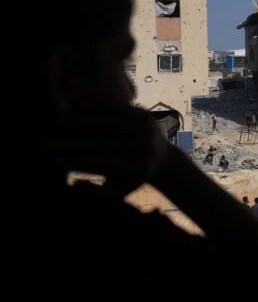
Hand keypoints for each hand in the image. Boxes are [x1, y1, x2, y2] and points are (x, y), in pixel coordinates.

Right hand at [44, 106, 168, 193]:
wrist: (164, 160)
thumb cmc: (133, 178)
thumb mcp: (118, 191)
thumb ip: (96, 192)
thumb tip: (73, 184)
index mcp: (141, 169)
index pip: (104, 163)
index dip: (79, 161)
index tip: (57, 160)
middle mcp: (147, 148)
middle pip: (105, 144)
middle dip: (75, 143)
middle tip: (50, 143)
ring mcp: (148, 130)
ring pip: (109, 124)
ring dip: (81, 123)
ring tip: (58, 125)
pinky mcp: (145, 115)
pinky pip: (116, 110)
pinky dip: (94, 110)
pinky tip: (74, 111)